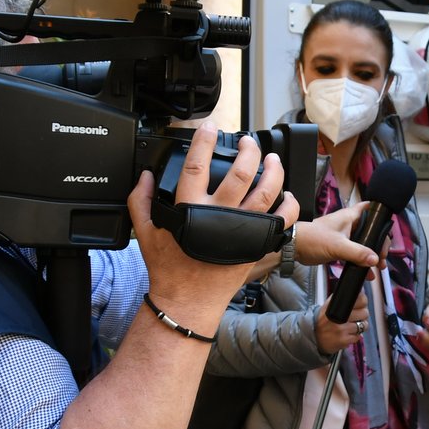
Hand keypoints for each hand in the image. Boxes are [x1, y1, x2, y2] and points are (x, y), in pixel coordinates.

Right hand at [129, 123, 298, 333]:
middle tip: (249, 143)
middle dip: (250, 151)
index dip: (204, 142)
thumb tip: (146, 176)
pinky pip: (282, 220)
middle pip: (242, 173)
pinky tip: (285, 195)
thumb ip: (140, 200)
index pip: (197, 166)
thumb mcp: (145, 231)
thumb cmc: (169, 268)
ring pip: (267, 192)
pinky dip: (289, 204)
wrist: (188, 299)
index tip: (211, 129)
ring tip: (273, 160)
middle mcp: (219, 215)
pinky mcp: (257, 242)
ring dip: (274, 170)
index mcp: (190, 209)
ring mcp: (242, 229)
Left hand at [294, 202, 384, 268]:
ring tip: (379, 267)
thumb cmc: (313, 239)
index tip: (387, 231)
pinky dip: (362, 261)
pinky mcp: (340, 246)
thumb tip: (375, 259)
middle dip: (380, 244)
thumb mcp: (337, 246)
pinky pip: (356, 253)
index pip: (371, 209)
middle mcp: (349, 224)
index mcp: (350, 216)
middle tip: (383, 257)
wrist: (294, 248)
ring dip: (372, 254)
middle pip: (372, 230)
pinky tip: (368, 273)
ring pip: (365, 243)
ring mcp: (345, 235)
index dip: (381, 216)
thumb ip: (357, 253)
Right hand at [315, 290, 368, 352]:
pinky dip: (354, 336)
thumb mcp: (329, 305)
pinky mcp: (343, 340)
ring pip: (364, 325)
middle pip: (364, 312)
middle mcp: (338, 316)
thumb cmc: (324, 321)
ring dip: (360, 326)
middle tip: (356, 316)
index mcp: (336, 305)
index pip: (360, 299)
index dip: (363, 301)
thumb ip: (344, 297)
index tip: (361, 304)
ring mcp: (341, 329)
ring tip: (352, 326)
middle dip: (362, 314)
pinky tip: (347, 334)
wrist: (314, 337)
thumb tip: (361, 290)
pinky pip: (358, 336)